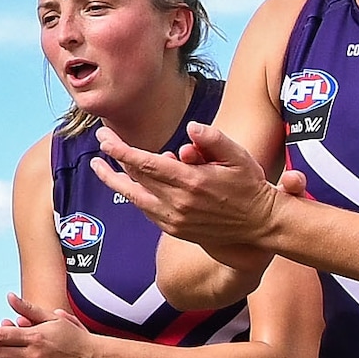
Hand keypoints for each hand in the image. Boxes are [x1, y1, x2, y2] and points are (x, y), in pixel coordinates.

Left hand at [99, 120, 280, 257]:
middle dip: (114, 159)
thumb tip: (191, 128)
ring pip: (134, 198)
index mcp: (192, 182)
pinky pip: (146, 210)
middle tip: (102, 141)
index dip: (121, 150)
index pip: (146, 164)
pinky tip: (128, 183)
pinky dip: (135, 195)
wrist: (259, 225)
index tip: (105, 139)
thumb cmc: (250, 186)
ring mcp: (175, 219)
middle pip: (135, 179)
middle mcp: (179, 203)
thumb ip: (214, 139)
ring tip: (99, 167)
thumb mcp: (238, 157)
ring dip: (114, 181)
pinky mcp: (174, 230)